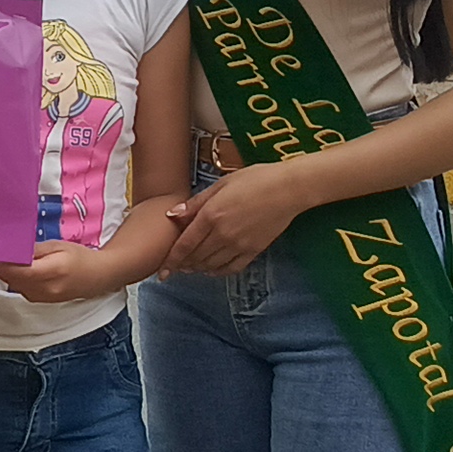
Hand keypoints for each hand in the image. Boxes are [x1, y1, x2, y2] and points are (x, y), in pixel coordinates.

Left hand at [0, 241, 119, 304]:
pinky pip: (18, 288)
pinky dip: (11, 277)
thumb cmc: (80, 258)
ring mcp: (40, 298)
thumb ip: (34, 250)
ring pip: (12, 284)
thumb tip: (12, 249)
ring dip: (1, 271)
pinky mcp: (38, 300)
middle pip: (11, 278)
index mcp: (51, 272)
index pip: (17, 270)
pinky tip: (6, 266)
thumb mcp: (58, 246)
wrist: (98, 277)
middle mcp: (43, 289)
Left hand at [162, 162, 313, 274]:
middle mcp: (222, 234)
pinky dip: (218, 271)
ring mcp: (239, 245)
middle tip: (176, 267)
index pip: (185, 245)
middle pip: (196, 257)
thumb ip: (196, 203)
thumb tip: (172, 215)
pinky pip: (231, 268)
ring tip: (191, 266)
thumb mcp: (221, 184)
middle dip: (183, 265)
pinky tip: (213, 269)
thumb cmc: (256, 179)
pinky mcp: (254, 251)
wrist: (289, 188)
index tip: (163, 270)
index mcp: (211, 215)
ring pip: (211, 265)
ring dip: (198, 268)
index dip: (171, 260)